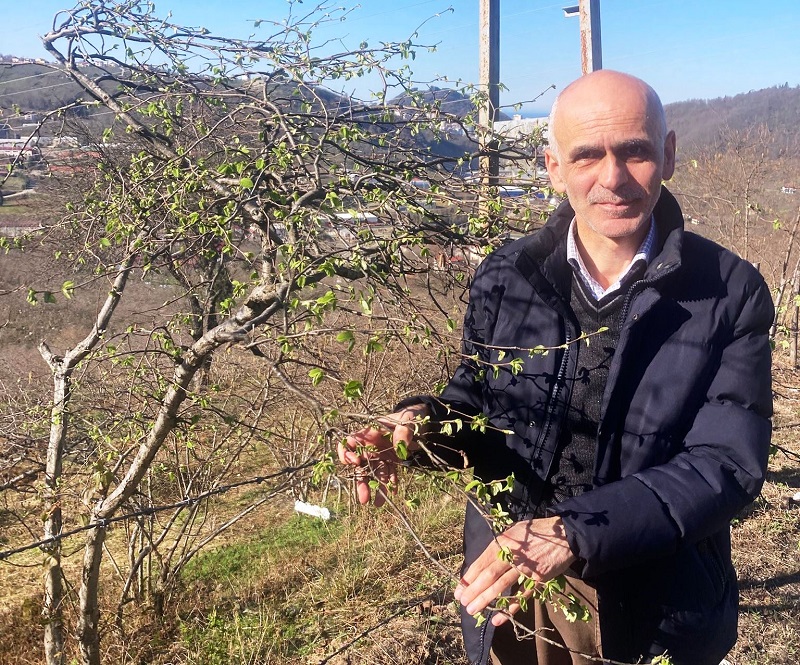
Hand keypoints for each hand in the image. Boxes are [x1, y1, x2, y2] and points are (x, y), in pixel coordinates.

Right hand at [337, 403, 428, 505]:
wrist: (422, 420)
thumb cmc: (410, 416)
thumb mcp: (408, 420)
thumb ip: (403, 431)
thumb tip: (398, 447)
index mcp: (370, 432)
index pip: (349, 442)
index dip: (347, 453)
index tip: (355, 463)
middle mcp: (372, 445)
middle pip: (360, 465)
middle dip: (361, 482)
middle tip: (364, 499)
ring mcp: (382, 454)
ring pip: (374, 473)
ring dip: (375, 488)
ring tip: (378, 504)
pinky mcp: (392, 461)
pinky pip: (389, 474)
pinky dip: (391, 483)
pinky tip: (393, 493)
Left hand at [454, 516, 575, 625]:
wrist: (565, 535)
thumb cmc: (536, 532)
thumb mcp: (514, 532)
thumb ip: (499, 546)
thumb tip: (482, 563)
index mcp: (503, 542)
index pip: (481, 562)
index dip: (469, 577)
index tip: (459, 589)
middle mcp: (512, 555)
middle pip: (489, 575)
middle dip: (473, 590)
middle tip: (463, 603)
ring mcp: (525, 568)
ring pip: (502, 586)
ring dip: (486, 600)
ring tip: (473, 610)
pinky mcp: (538, 579)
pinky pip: (521, 596)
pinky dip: (509, 608)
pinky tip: (498, 618)